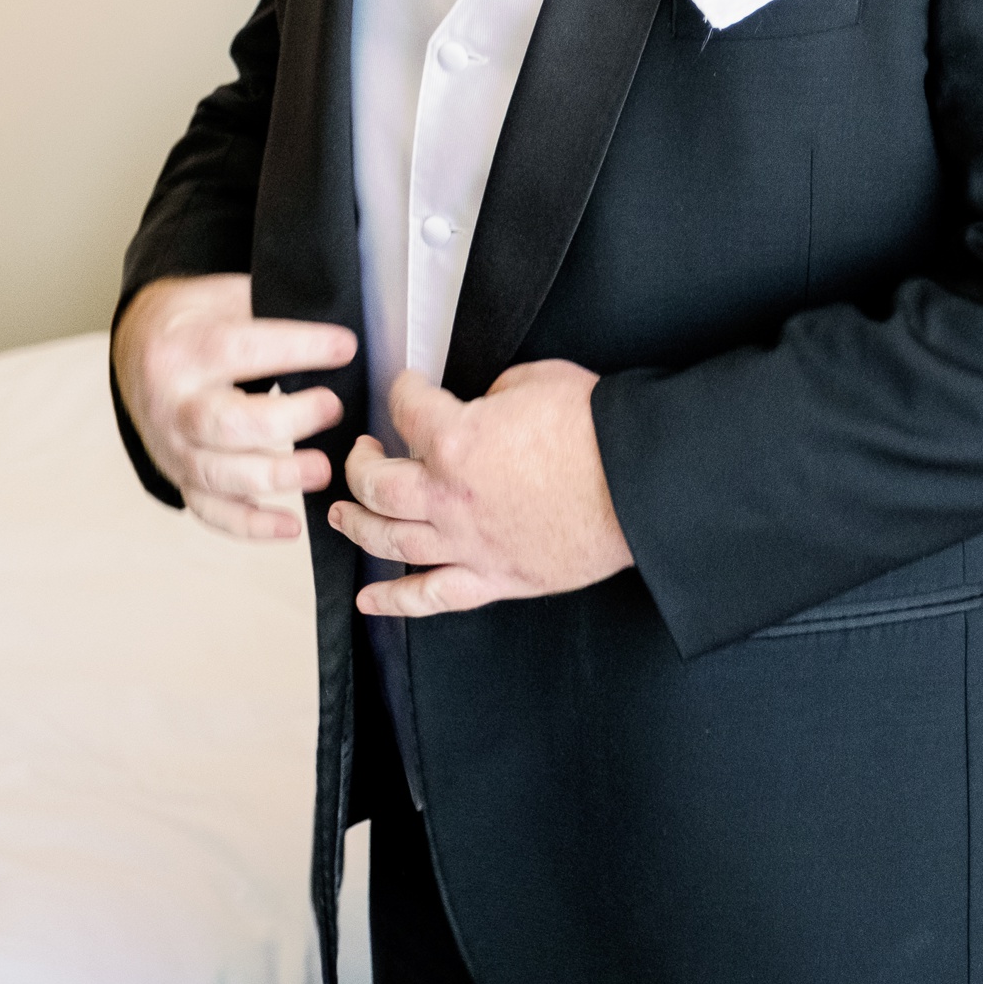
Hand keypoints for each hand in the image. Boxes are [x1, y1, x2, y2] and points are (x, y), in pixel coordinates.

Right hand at [112, 274, 356, 539]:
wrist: (138, 347)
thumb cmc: (197, 319)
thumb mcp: (224, 295)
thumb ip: (269, 308)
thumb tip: (338, 322)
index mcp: (184, 349)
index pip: (240, 348)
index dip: (296, 349)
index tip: (344, 347)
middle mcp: (173, 403)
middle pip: (226, 424)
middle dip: (288, 421)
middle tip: (333, 408)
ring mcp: (172, 447)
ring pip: (218, 475)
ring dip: (275, 477)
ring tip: (323, 470)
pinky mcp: (179, 476)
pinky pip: (210, 511)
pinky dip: (250, 526)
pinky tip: (292, 526)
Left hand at [328, 359, 633, 617]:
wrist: (638, 482)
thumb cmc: (595, 429)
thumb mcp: (537, 380)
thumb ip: (493, 396)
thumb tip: (483, 410)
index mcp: (455, 441)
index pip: (407, 407)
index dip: (403, 389)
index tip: (407, 387)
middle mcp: (448, 497)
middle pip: (376, 484)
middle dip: (361, 463)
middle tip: (363, 453)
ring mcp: (467, 543)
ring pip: (388, 541)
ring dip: (357, 525)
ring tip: (344, 513)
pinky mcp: (492, 578)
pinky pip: (431, 597)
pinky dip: (394, 603)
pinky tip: (370, 602)